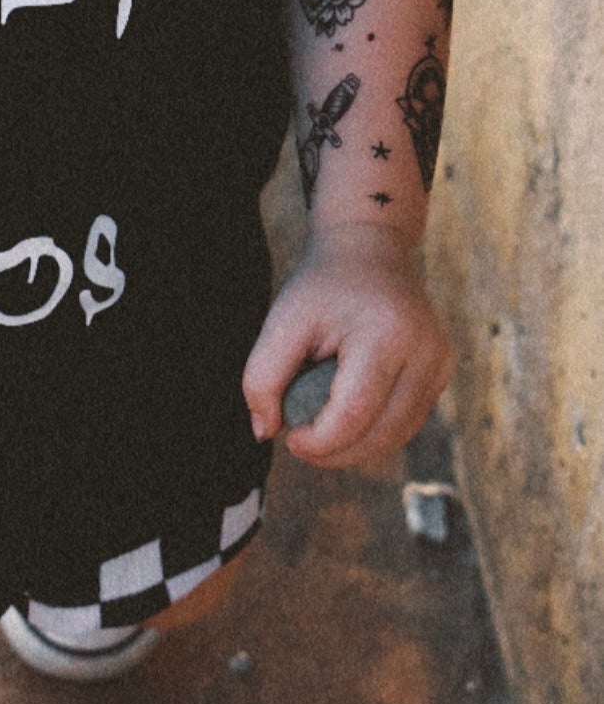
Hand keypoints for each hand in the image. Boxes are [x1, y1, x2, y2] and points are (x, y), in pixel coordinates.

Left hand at [241, 223, 454, 469]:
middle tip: (300, 443)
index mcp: (386, 334)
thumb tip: (265, 432)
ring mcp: (440, 363)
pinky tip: (346, 422)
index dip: (320, 441)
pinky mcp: (442, 372)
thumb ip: (262, 378)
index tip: (290, 438)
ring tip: (319, 433)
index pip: (355, 413)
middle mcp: (426, 351)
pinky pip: (407, 423)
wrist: (369, 250)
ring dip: (355, 448)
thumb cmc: (321, 287)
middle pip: (382, 433)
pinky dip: (374, 433)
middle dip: (336, 452)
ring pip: (398, 436)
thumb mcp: (281, 322)